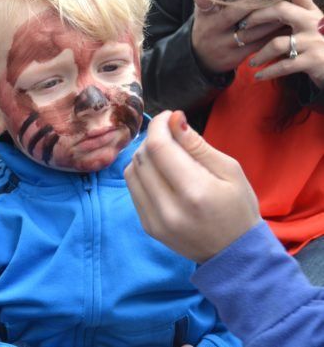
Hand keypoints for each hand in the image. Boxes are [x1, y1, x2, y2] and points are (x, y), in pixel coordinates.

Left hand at [124, 110, 261, 262]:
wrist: (234, 254)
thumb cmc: (238, 208)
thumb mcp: (229, 170)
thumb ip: (196, 144)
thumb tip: (173, 119)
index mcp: (194, 192)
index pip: (159, 148)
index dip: (158, 126)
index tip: (168, 117)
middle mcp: (169, 208)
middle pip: (142, 157)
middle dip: (153, 138)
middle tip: (170, 135)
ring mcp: (154, 220)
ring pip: (132, 172)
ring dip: (144, 155)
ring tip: (165, 154)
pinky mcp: (147, 226)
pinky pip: (133, 189)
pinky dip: (142, 174)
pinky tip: (160, 174)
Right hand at [191, 0, 282, 73]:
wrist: (200, 58)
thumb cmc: (208, 26)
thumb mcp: (204, 11)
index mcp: (204, 14)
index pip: (201, 0)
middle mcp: (211, 29)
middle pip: (235, 13)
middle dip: (256, 1)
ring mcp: (224, 45)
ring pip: (252, 30)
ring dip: (271, 18)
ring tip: (287, 6)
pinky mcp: (235, 57)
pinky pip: (259, 44)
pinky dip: (273, 34)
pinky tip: (285, 25)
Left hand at [241, 0, 323, 87]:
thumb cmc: (319, 48)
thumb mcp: (311, 29)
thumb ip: (293, 21)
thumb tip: (263, 13)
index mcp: (312, 13)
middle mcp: (314, 22)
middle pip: (281, 11)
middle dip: (257, 17)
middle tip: (241, 27)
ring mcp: (315, 41)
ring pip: (277, 43)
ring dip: (260, 54)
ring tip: (251, 62)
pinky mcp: (314, 60)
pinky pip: (284, 65)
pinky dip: (268, 71)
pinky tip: (258, 76)